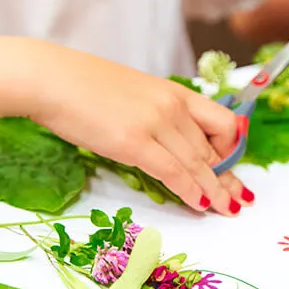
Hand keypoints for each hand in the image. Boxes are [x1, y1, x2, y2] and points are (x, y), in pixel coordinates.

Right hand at [23, 48, 251, 215]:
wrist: (49, 78)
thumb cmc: (81, 86)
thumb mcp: (132, 93)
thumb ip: (155, 114)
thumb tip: (166, 142)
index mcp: (173, 91)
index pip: (221, 123)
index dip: (232, 151)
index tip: (233, 170)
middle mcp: (171, 105)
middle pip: (212, 148)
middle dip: (227, 178)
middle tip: (240, 199)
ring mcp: (155, 123)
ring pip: (198, 163)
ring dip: (215, 191)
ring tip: (228, 210)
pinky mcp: (134, 142)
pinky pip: (174, 172)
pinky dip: (191, 191)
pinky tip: (201, 205)